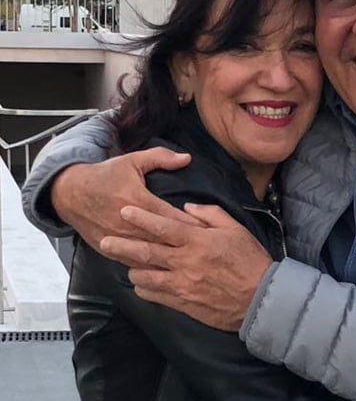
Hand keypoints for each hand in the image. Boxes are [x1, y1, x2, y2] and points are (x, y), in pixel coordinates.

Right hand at [51, 147, 195, 256]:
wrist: (70, 193)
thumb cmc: (105, 176)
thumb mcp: (132, 161)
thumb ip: (161, 158)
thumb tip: (186, 158)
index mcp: (137, 200)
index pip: (170, 217)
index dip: (190, 225)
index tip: (208, 232)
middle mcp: (128, 223)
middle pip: (161, 239)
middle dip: (183, 246)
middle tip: (205, 252)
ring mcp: (117, 238)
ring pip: (146, 255)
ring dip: (166, 261)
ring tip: (189, 267)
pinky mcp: (106, 249)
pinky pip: (130, 262)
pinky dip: (146, 268)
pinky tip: (163, 274)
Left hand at [100, 203, 272, 331]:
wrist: (259, 298)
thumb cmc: (250, 260)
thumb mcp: (235, 229)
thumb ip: (210, 214)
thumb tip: (188, 207)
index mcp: (197, 241)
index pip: (163, 226)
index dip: (141, 218)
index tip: (125, 211)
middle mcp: (184, 262)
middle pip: (145, 251)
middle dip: (121, 245)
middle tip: (104, 240)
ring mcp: (181, 284)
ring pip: (144, 275)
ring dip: (132, 268)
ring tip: (124, 263)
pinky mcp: (182, 302)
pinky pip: (153, 295)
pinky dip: (143, 288)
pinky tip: (141, 283)